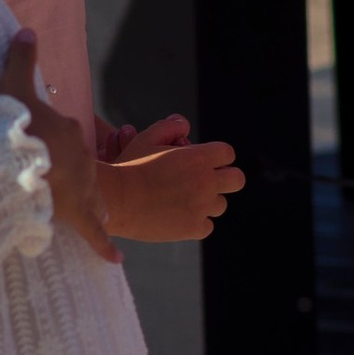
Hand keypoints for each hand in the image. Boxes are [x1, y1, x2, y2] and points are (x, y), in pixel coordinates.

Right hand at [0, 32, 117, 262]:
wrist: (14, 161)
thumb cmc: (14, 126)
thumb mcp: (14, 87)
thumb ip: (19, 58)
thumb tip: (26, 29)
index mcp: (67, 133)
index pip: (65, 137)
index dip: (52, 142)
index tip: (40, 147)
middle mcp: (81, 161)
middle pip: (79, 168)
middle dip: (70, 174)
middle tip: (57, 180)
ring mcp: (81, 187)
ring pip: (89, 195)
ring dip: (88, 203)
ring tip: (87, 212)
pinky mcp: (76, 212)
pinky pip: (95, 231)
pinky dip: (105, 245)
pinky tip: (117, 260)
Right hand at [99, 112, 242, 242]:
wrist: (116, 200)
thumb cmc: (129, 167)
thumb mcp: (146, 138)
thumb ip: (168, 127)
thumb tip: (184, 125)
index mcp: (199, 158)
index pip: (227, 154)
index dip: (217, 156)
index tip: (206, 161)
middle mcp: (206, 182)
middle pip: (237, 180)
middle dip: (225, 178)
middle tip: (207, 181)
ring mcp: (201, 207)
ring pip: (220, 204)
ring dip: (208, 201)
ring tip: (186, 200)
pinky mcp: (193, 228)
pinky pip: (207, 226)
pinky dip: (197, 222)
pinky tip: (180, 216)